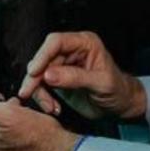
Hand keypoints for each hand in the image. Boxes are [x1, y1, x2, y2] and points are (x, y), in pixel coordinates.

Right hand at [16, 31, 146, 120]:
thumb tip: (48, 75)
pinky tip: (53, 108)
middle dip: (35, 77)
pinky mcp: (57, 79)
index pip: (56, 42)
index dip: (42, 55)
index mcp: (84, 43)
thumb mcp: (101, 83)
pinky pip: (41, 86)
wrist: (121, 106)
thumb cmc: (118, 90)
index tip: (34, 72)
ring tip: (49, 107)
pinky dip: (43, 98)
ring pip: (38, 74)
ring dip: (38, 91)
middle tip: (28, 92)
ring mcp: (62, 65)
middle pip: (43, 58)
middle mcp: (70, 51)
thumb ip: (75, 78)